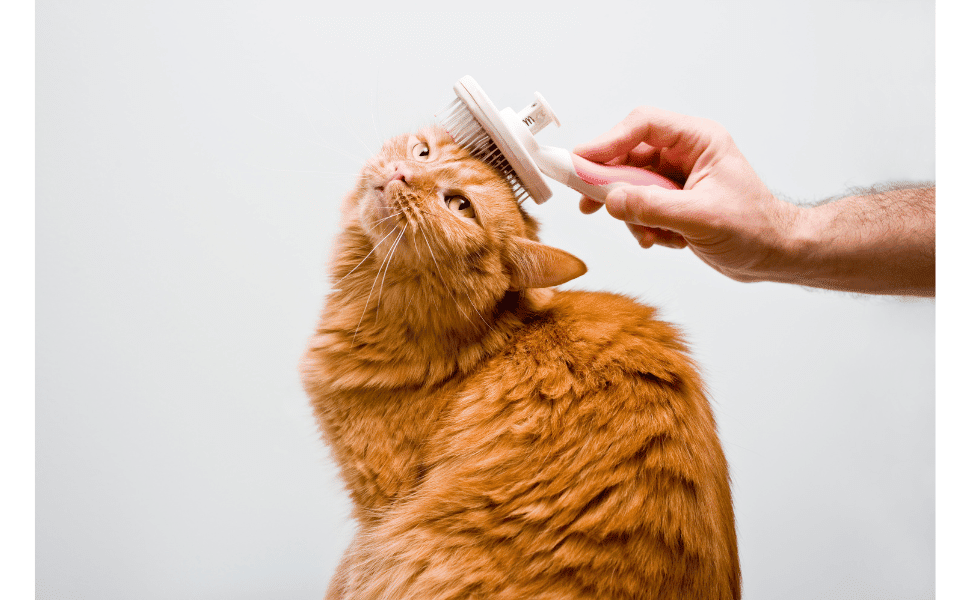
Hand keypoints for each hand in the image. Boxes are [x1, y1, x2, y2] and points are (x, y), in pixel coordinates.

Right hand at [574, 107, 803, 283]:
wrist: (773, 256)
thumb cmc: (754, 229)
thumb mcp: (700, 218)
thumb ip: (652, 207)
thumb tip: (610, 200)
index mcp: (699, 141)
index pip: (644, 126)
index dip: (609, 140)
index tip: (582, 159)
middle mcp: (685, 154)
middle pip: (629, 155)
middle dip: (611, 182)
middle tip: (587, 201)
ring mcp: (677, 178)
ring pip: (630, 184)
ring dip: (630, 212)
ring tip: (646, 234)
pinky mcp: (672, 202)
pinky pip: (639, 206)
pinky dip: (642, 225)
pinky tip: (659, 240)